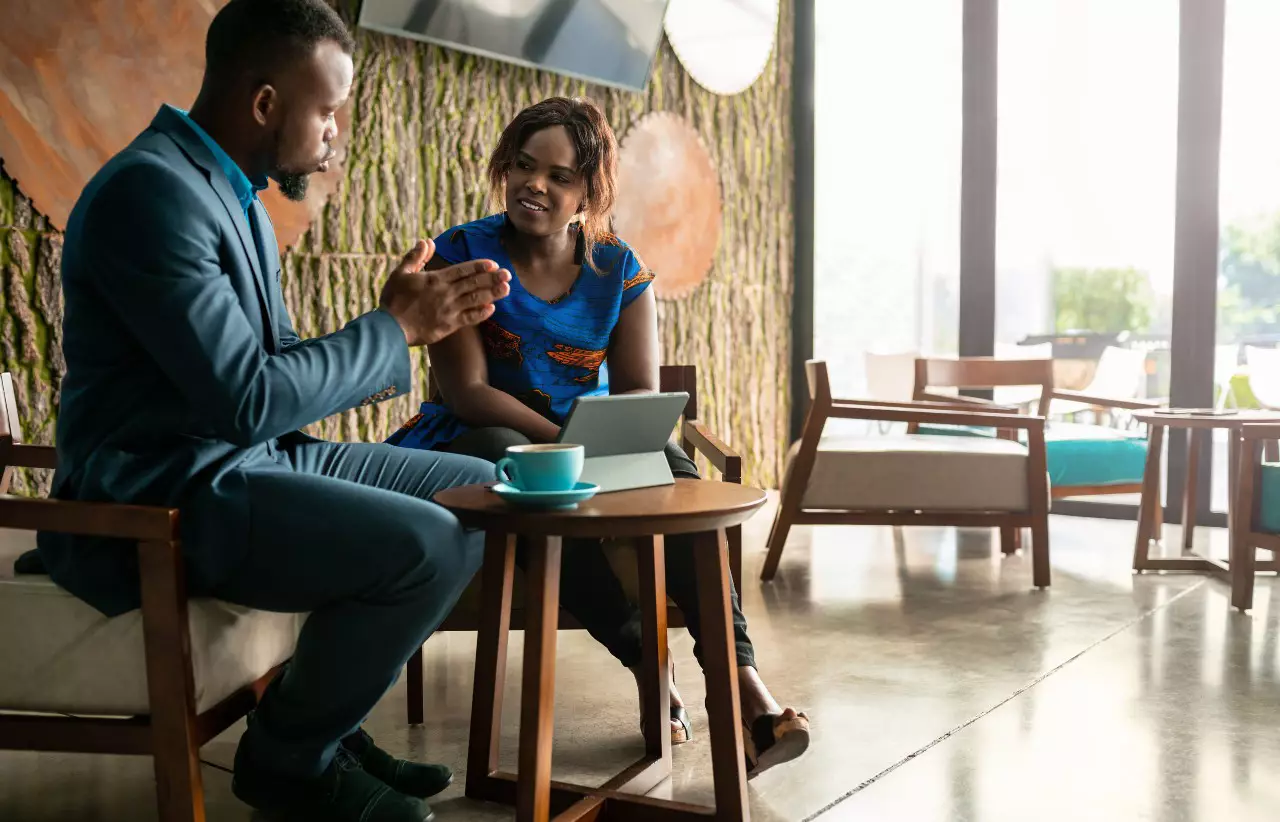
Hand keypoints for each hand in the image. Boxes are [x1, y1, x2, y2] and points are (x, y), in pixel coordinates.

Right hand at [379, 239, 510, 345]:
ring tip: (506, 289)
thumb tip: (427, 241)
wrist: (390, 328)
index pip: (462, 270)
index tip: (493, 264)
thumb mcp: (401, 273)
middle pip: (473, 283)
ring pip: (475, 299)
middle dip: (492, 278)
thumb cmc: (393, 300)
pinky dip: (481, 313)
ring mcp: (449, 310)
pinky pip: (469, 318)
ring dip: (492, 293)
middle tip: (508, 274)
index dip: (479, 266)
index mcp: (435, 279)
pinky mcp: (448, 325)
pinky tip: (492, 308)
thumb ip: (416, 257)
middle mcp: (446, 293)